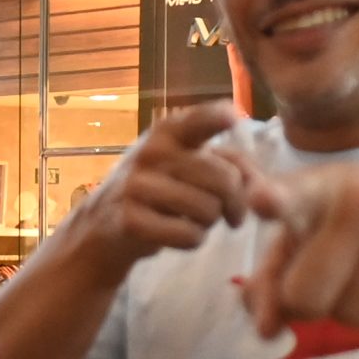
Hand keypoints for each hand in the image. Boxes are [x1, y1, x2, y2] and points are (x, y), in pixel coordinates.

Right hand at [71, 101, 251, 278]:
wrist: (101, 227)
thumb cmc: (155, 190)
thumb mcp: (180, 162)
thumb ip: (223, 161)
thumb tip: (258, 184)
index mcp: (167, 131)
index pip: (205, 116)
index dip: (224, 118)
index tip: (235, 120)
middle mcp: (151, 153)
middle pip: (224, 178)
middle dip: (236, 203)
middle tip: (232, 216)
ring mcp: (137, 187)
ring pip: (208, 210)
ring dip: (209, 224)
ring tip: (195, 221)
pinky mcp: (130, 221)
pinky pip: (189, 235)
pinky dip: (192, 241)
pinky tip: (177, 235)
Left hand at [242, 156, 358, 340]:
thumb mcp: (315, 223)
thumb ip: (276, 272)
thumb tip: (266, 330)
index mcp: (321, 189)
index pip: (293, 194)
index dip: (273, 199)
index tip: (262, 200)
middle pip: (308, 297)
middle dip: (311, 306)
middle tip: (331, 285)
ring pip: (356, 317)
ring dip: (358, 312)